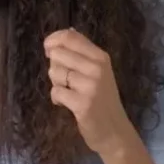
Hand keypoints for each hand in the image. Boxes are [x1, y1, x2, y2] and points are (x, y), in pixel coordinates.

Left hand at [44, 28, 137, 156]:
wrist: (115, 132)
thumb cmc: (102, 100)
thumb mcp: (97, 71)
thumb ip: (82, 52)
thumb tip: (68, 30)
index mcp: (100, 56)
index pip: (70, 37)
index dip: (53, 40)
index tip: (48, 50)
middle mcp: (97, 67)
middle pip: (57, 54)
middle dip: (55, 67)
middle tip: (66, 81)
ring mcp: (91, 85)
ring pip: (54, 72)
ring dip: (56, 84)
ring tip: (70, 92)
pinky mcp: (82, 103)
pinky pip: (56, 92)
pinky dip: (57, 99)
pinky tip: (68, 104)